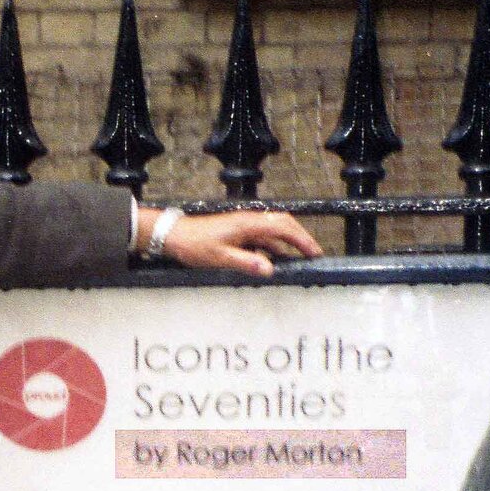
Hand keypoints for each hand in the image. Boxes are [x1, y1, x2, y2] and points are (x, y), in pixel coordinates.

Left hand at [135, 206, 323, 277]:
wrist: (174, 236)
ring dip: (288, 243)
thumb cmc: (194, 244)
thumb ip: (246, 263)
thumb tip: (269, 269)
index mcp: (248, 224)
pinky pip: (261, 238)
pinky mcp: (238, 232)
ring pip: (273, 231)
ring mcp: (244, 226)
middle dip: (301, 238)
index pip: (283, 227)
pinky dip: (272, 247)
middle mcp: (249, 221)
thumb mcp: (220, 258)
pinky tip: (274, 260)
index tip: (314, 251)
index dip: (302, 239)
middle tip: (314, 254)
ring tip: (300, 258)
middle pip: (283, 224)